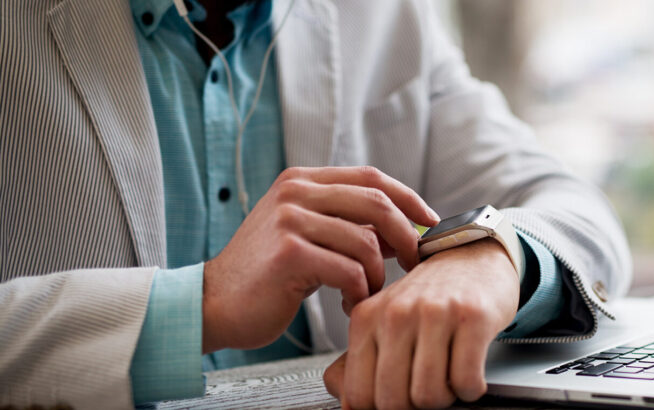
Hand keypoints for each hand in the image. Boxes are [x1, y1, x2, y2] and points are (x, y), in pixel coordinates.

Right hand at [202, 166, 438, 352]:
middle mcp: (295, 192)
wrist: (214, 304)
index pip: (371, 177)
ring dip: (377, 276)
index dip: (409, 199)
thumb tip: (406, 230)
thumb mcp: (310, 238)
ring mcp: (290, 220)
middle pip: (377, 203)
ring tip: (364, 294)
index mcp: (302, 181)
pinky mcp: (290, 253)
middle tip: (417, 264)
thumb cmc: (268, 276)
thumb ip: (351, 227)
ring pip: (367, 243)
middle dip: (407, 236)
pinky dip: (359, 293)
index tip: (431, 223)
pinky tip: (347, 305)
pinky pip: (350, 271)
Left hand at [323, 239, 519, 408]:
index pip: (358, 395)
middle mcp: (397, 313)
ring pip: (429, 396)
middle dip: (414, 406)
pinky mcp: (472, 317)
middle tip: (426, 388)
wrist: (473, 256)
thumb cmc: (431, 296)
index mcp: (367, 318)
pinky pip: (466, 382)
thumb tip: (347, 403)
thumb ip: (359, 360)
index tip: (398, 399)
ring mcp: (434, 313)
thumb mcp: (385, 320)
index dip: (381, 409)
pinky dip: (471, 389)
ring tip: (449, 377)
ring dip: (445, 398)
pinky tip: (470, 373)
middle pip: (393, 401)